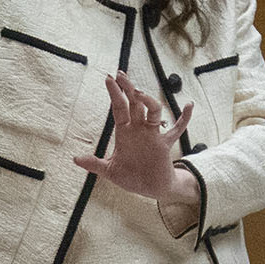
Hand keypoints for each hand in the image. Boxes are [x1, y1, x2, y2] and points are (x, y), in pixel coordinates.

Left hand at [72, 72, 195, 206]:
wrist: (149, 189)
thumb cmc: (131, 177)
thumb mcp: (110, 171)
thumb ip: (94, 164)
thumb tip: (75, 159)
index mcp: (125, 132)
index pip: (119, 108)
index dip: (114, 94)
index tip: (109, 78)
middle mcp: (139, 129)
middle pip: (135, 103)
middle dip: (128, 88)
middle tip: (120, 74)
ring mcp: (153, 135)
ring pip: (153, 111)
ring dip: (148, 100)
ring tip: (139, 92)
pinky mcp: (164, 144)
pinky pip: (177, 129)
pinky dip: (184, 118)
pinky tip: (189, 105)